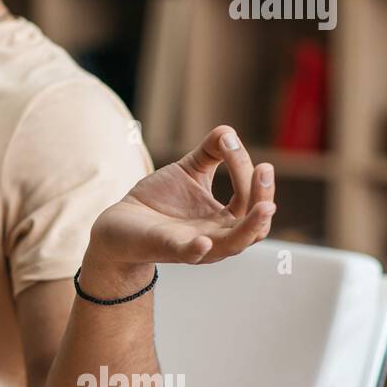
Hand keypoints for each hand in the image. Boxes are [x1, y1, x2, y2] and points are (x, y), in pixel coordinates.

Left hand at [89, 125, 275, 269]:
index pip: (250, 199)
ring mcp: (196, 246)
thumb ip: (210, 152)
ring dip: (250, 226)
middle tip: (264, 169)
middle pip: (256, 226)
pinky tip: (204, 240)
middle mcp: (217, 236)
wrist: (121, 223)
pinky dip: (198, 250)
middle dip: (263, 197)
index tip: (228, 140)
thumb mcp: (189, 170)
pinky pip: (189, 255)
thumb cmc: (159, 199)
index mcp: (225, 219)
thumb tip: (229, 130)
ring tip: (265, 206)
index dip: (245, 170)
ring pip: (233, 245)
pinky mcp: (169, 249)